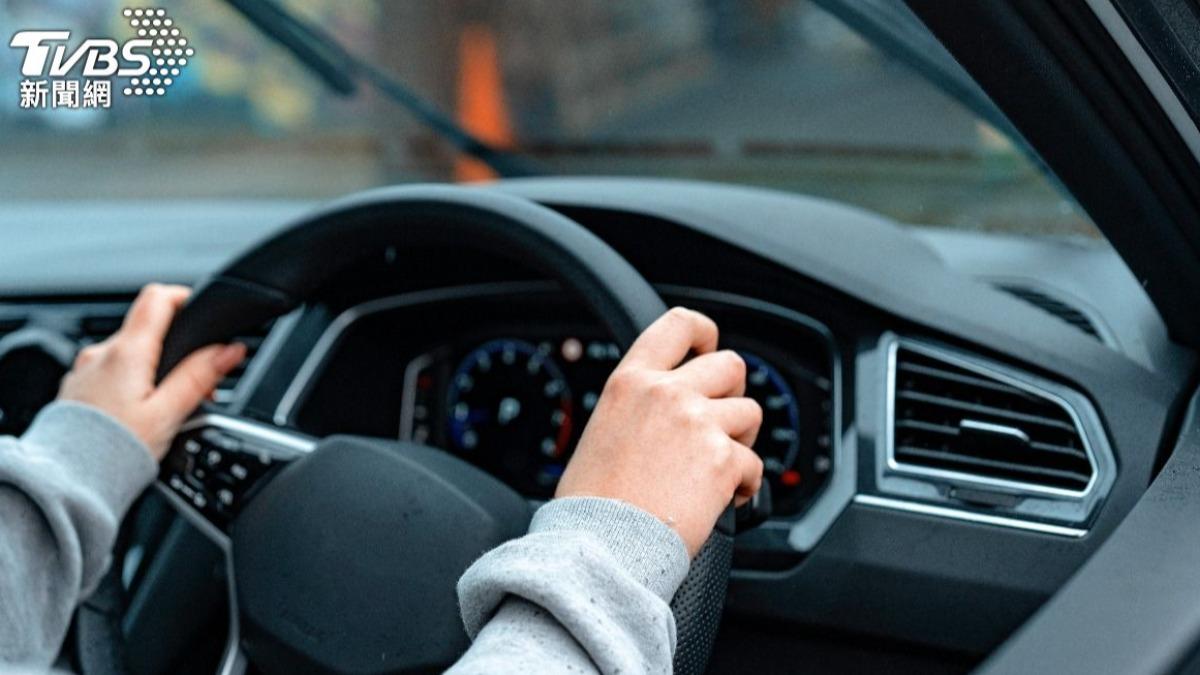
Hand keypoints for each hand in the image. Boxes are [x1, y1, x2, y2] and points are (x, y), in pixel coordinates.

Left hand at [58, 284, 245, 459]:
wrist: (70, 479)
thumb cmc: (115, 450)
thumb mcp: (169, 413)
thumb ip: (200, 377)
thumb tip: (231, 350)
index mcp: (128, 353)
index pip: (158, 298)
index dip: (184, 297)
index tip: (201, 316)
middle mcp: (101, 354)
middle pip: (148, 331)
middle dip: (176, 351)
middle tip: (194, 387)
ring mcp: (86, 370)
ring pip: (130, 355)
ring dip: (153, 372)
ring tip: (165, 409)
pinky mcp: (78, 388)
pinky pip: (111, 374)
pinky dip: (131, 385)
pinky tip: (138, 414)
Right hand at [555, 307, 763, 556]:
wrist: (599, 544)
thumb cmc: (591, 503)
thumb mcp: (602, 429)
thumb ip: (638, 408)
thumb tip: (663, 413)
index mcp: (631, 381)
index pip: (679, 324)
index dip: (705, 332)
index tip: (710, 346)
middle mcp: (666, 393)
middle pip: (731, 364)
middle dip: (733, 392)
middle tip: (720, 422)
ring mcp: (698, 423)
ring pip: (750, 413)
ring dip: (741, 440)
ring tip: (718, 468)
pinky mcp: (722, 459)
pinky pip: (755, 465)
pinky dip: (745, 485)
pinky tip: (722, 501)